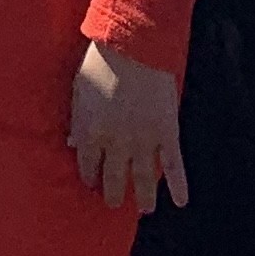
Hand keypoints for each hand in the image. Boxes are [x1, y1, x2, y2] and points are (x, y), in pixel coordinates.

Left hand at [69, 40, 186, 212]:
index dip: (91, 177)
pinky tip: (181, 202)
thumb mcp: (79, 89)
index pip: (88, 167)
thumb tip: (73, 143)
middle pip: (114, 179)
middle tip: (114, 202)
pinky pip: (174, 165)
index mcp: (91, 133)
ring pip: (143, 179)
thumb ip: (77, 120)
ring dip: (144, 198)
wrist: (133, 46)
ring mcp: (144, 141)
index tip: (93, 182)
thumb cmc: (100, 62)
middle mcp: (116, 144)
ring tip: (144, 208)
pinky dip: (179, 185)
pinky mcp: (167, 133)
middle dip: (114, 194)